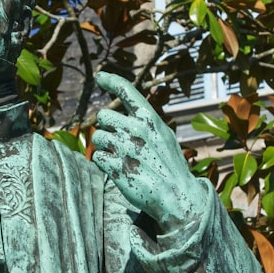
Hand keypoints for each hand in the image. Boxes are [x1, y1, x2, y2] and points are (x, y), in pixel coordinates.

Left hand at [91, 72, 202, 232]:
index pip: (126, 90)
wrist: (177, 197)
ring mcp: (124, 147)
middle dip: (107, 128)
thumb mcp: (164, 136)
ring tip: (123, 158)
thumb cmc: (170, 166)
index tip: (99, 76)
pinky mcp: (114, 166)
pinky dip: (104, 163)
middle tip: (120, 143)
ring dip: (104, 147)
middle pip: (102, 117)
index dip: (110, 80)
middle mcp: (136, 129)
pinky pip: (96, 157)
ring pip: (97, 137)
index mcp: (150, 119)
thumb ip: (145, 123)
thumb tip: (124, 115)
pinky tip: (120, 170)